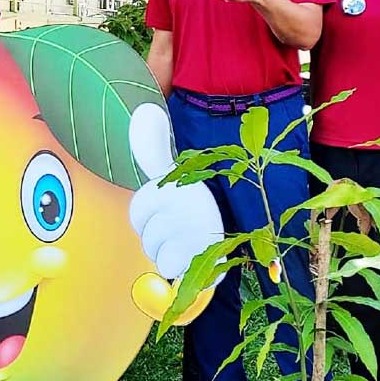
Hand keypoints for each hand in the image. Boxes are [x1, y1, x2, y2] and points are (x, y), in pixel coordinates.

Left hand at [127, 103, 224, 279]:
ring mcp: (197, 229)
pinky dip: (181, 267)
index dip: (148, 219)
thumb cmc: (199, 203)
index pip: (138, 212)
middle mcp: (186, 203)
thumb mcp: (176, 173)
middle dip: (159, 239)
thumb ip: (155, 149)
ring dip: (171, 254)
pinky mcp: (206, 256)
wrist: (242, 228)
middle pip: (147, 236)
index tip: (166, 213)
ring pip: (158, 254)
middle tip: (181, 230)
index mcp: (175, 183)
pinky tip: (194, 258)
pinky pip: (171, 268)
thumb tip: (144, 112)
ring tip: (190, 243)